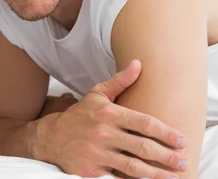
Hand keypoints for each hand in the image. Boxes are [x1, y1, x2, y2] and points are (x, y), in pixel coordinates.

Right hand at [39, 60, 186, 178]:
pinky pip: (116, 178)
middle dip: (166, 156)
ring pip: (133, 167)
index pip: (143, 123)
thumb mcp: (96, 95)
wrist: (49, 137)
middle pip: (142, 146)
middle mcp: (103, 133)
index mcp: (108, 114)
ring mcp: (96, 153)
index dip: (166, 132)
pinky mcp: (90, 171)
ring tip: (172, 178)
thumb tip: (138, 63)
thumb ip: (120, 81)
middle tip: (182, 161)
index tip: (181, 140)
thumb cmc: (79, 115)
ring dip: (156, 174)